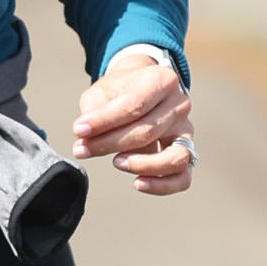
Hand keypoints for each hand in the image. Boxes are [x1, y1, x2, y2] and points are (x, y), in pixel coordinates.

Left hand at [71, 45, 193, 197]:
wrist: (142, 89)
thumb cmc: (121, 91)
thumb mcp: (102, 91)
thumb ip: (93, 112)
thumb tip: (84, 139)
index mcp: (162, 80)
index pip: (134, 105)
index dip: (104, 121)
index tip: (79, 130)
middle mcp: (180, 105)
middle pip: (148, 131)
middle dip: (110, 144)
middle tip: (83, 149)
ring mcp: (186, 130)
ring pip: (174, 158)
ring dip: (142, 165)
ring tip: (116, 162)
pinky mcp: (187, 152)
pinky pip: (182, 178)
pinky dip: (162, 185)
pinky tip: (138, 183)